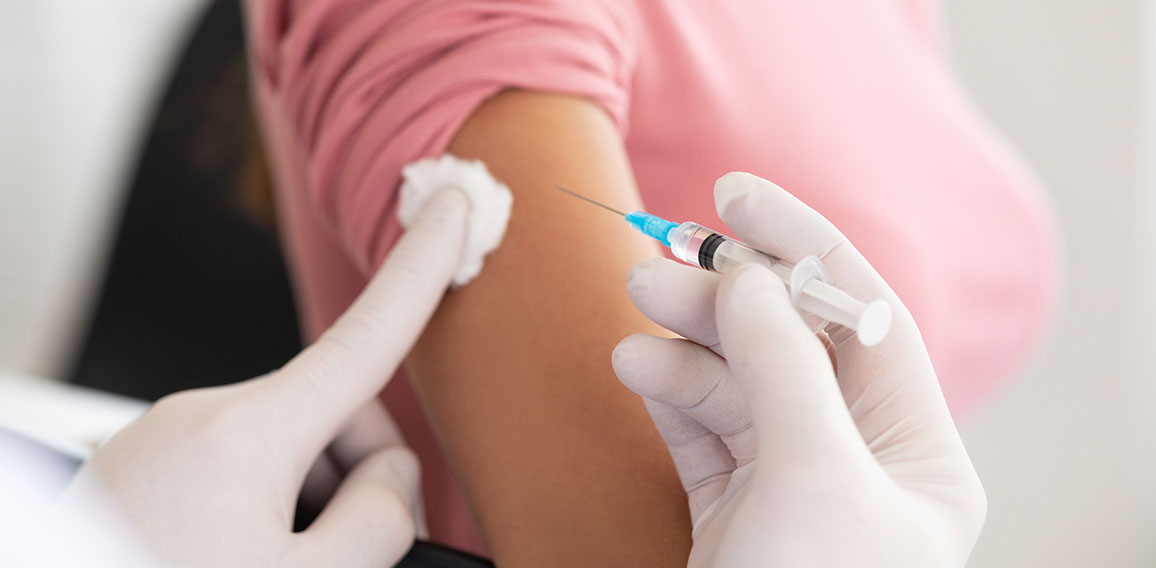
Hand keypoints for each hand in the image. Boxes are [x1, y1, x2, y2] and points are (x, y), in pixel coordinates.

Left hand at [35, 189, 469, 567]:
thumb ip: (378, 519)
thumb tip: (387, 482)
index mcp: (244, 433)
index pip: (366, 338)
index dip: (422, 268)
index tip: (451, 206)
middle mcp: (198, 418)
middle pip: (334, 415)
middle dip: (360, 478)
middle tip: (351, 556)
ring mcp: (160, 444)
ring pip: (285, 449)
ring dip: (307, 505)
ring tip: (282, 565)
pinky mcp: (136, 473)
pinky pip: (232, 470)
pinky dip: (259, 512)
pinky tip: (240, 557)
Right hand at [612, 173, 985, 566]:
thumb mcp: (811, 475)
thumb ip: (782, 362)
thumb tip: (749, 274)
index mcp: (915, 455)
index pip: (862, 317)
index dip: (803, 246)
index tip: (738, 195)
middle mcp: (857, 463)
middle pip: (788, 344)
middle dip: (724, 297)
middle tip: (658, 264)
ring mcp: (790, 485)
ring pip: (736, 383)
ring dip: (683, 343)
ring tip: (634, 317)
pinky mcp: (732, 509)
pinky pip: (700, 428)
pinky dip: (667, 392)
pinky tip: (635, 367)